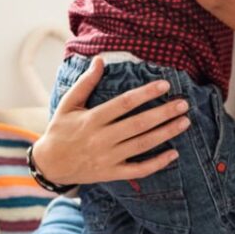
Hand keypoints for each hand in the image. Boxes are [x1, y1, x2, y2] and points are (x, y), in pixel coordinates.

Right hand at [33, 56, 192, 186]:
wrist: (50, 164)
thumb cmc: (60, 130)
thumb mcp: (68, 104)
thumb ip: (85, 83)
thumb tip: (99, 60)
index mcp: (92, 119)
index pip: (124, 103)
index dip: (146, 93)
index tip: (164, 85)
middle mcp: (101, 138)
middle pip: (138, 124)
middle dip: (163, 113)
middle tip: (183, 104)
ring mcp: (108, 157)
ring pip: (142, 145)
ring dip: (166, 133)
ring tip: (184, 122)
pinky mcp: (112, 173)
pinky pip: (138, 170)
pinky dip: (157, 164)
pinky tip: (174, 154)